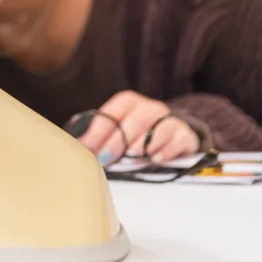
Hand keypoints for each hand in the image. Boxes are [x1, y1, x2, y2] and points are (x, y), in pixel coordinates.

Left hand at [79, 90, 200, 163]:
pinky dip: (165, 150)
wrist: (177, 133)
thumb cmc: (139, 132)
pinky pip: (176, 140)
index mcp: (128, 103)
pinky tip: (155, 158)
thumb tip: (76, 143)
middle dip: (117, 142)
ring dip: (141, 145)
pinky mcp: (185, 134)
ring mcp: (169, 119)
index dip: (97, 132)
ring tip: (131, 156)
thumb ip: (100, 134)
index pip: (111, 115)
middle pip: (133, 122)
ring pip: (155, 130)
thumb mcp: (120, 128)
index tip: (87, 148)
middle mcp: (149, 108)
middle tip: (105, 158)